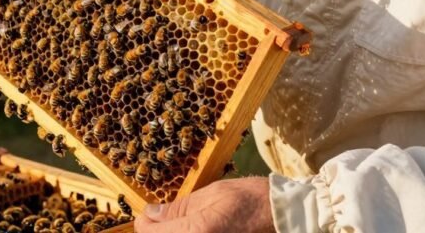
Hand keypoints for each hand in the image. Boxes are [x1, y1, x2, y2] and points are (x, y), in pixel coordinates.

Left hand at [135, 178, 273, 232]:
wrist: (277, 216)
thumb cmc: (246, 200)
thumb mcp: (209, 195)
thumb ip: (177, 209)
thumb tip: (151, 214)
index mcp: (196, 232)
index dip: (146, 222)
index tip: (152, 214)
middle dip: (159, 231)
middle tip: (162, 220)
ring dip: (173, 232)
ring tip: (185, 224)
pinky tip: (196, 230)